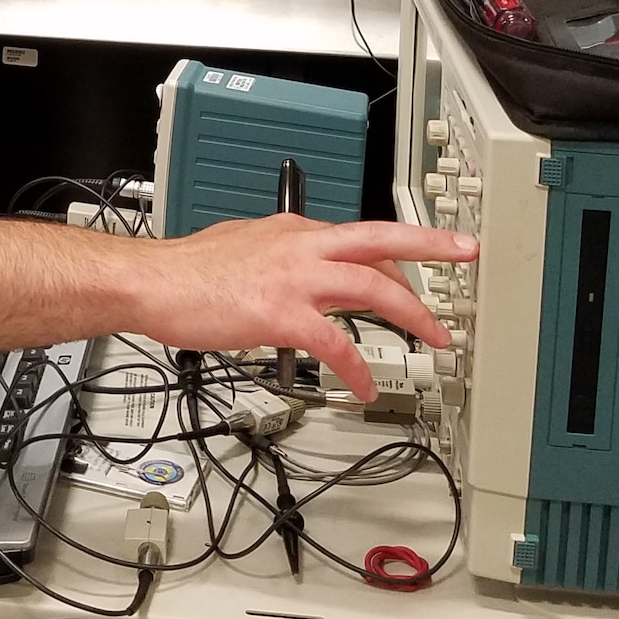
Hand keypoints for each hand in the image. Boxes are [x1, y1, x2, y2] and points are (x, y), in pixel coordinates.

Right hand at [139, 215, 478, 399]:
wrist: (153, 282)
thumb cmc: (186, 272)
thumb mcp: (241, 245)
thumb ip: (275, 254)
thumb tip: (290, 265)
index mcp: (293, 231)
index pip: (360, 236)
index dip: (398, 252)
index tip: (418, 263)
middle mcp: (301, 246)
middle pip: (381, 240)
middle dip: (431, 247)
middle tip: (466, 252)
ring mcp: (294, 278)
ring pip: (372, 287)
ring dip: (412, 314)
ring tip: (434, 340)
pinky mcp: (281, 313)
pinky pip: (336, 344)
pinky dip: (358, 368)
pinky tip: (364, 387)